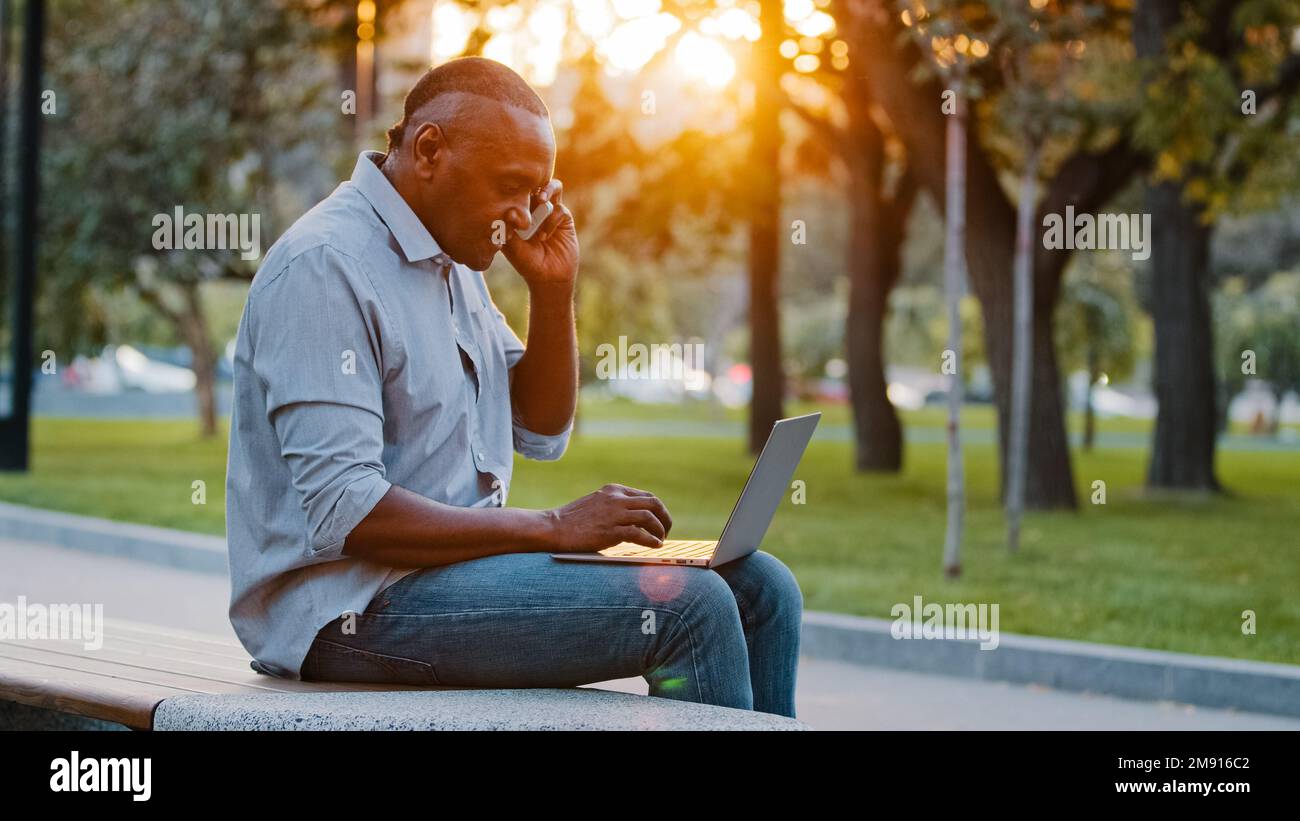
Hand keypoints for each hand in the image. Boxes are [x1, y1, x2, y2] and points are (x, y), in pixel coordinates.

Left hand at [500, 179, 577, 289]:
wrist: (550, 277)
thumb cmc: (528, 264)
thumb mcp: (514, 250)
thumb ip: (510, 232)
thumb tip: (510, 212)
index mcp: (518, 212)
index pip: (514, 191)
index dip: (512, 187)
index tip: (509, 193)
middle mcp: (533, 208)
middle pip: (534, 183)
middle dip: (532, 181)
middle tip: (529, 189)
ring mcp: (549, 211)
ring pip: (551, 188)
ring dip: (546, 190)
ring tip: (541, 199)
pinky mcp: (564, 217)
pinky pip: (560, 208)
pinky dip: (552, 220)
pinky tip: (544, 236)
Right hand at [543, 483, 672, 551]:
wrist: (553, 527)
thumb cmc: (573, 520)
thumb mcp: (597, 503)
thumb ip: (615, 506)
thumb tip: (636, 518)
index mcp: (614, 490)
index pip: (646, 496)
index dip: (658, 510)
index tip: (660, 522)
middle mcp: (617, 498)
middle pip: (654, 503)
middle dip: (665, 518)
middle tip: (665, 532)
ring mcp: (614, 514)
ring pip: (650, 517)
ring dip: (660, 530)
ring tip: (661, 541)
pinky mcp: (610, 531)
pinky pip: (639, 534)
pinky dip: (651, 540)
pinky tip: (654, 546)